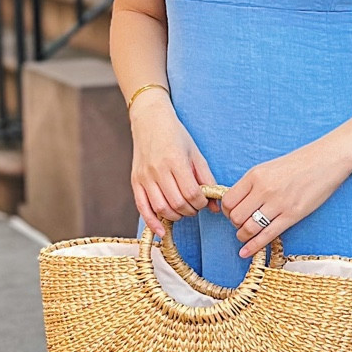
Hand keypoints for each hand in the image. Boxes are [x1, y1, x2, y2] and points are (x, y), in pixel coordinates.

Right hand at [130, 90, 215, 238]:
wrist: (149, 120)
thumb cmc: (175, 135)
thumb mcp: (196, 153)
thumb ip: (207, 179)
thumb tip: (216, 206)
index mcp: (175, 161)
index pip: (191, 193)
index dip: (201, 203)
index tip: (204, 201)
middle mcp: (158, 170)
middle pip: (177, 203)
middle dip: (190, 211)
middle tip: (194, 206)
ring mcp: (144, 177)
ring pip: (161, 208)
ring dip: (175, 216)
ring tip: (182, 210)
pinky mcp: (135, 182)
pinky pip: (142, 208)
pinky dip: (151, 222)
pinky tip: (161, 231)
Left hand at [220, 139, 351, 257]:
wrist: (327, 159)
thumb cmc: (299, 162)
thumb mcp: (269, 167)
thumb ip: (252, 184)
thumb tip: (238, 202)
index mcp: (255, 175)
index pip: (228, 200)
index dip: (227, 210)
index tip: (232, 212)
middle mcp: (264, 189)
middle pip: (235, 216)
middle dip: (235, 224)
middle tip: (241, 223)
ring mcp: (278, 204)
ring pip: (248, 228)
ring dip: (243, 235)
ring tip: (245, 235)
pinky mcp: (292, 215)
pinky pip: (267, 235)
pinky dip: (253, 246)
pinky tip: (245, 252)